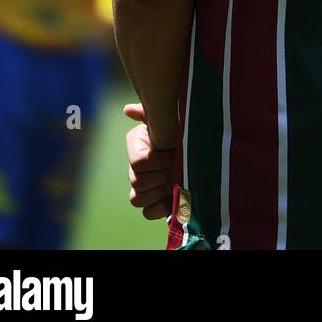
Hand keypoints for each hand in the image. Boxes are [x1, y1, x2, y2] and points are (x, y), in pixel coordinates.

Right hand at [124, 102, 176, 220]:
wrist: (195, 147)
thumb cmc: (180, 128)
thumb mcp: (169, 116)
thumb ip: (149, 113)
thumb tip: (127, 109)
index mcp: (136, 146)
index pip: (138, 163)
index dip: (157, 162)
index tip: (173, 154)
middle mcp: (134, 168)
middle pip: (137, 183)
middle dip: (161, 177)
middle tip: (177, 169)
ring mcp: (142, 187)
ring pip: (137, 199)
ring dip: (159, 192)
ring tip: (176, 182)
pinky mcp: (153, 203)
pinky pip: (147, 212)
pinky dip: (160, 208)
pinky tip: (174, 197)